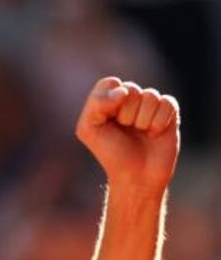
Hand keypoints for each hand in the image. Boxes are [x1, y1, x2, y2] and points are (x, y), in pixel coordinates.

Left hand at [76, 78, 179, 196]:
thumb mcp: (89, 129)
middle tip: (125, 130)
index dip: (109, 101)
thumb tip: (122, 91)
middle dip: (125, 113)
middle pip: (131, 88)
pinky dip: (159, 121)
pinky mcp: (169, 113)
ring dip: (142, 120)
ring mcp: (150, 106)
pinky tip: (154, 133)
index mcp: (108, 101)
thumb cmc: (111, 153)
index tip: (107, 120)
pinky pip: (167, 103)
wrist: (136, 176)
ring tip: (140, 133)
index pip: (110, 83)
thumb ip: (96, 104)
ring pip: (150, 95)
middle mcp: (130, 100)